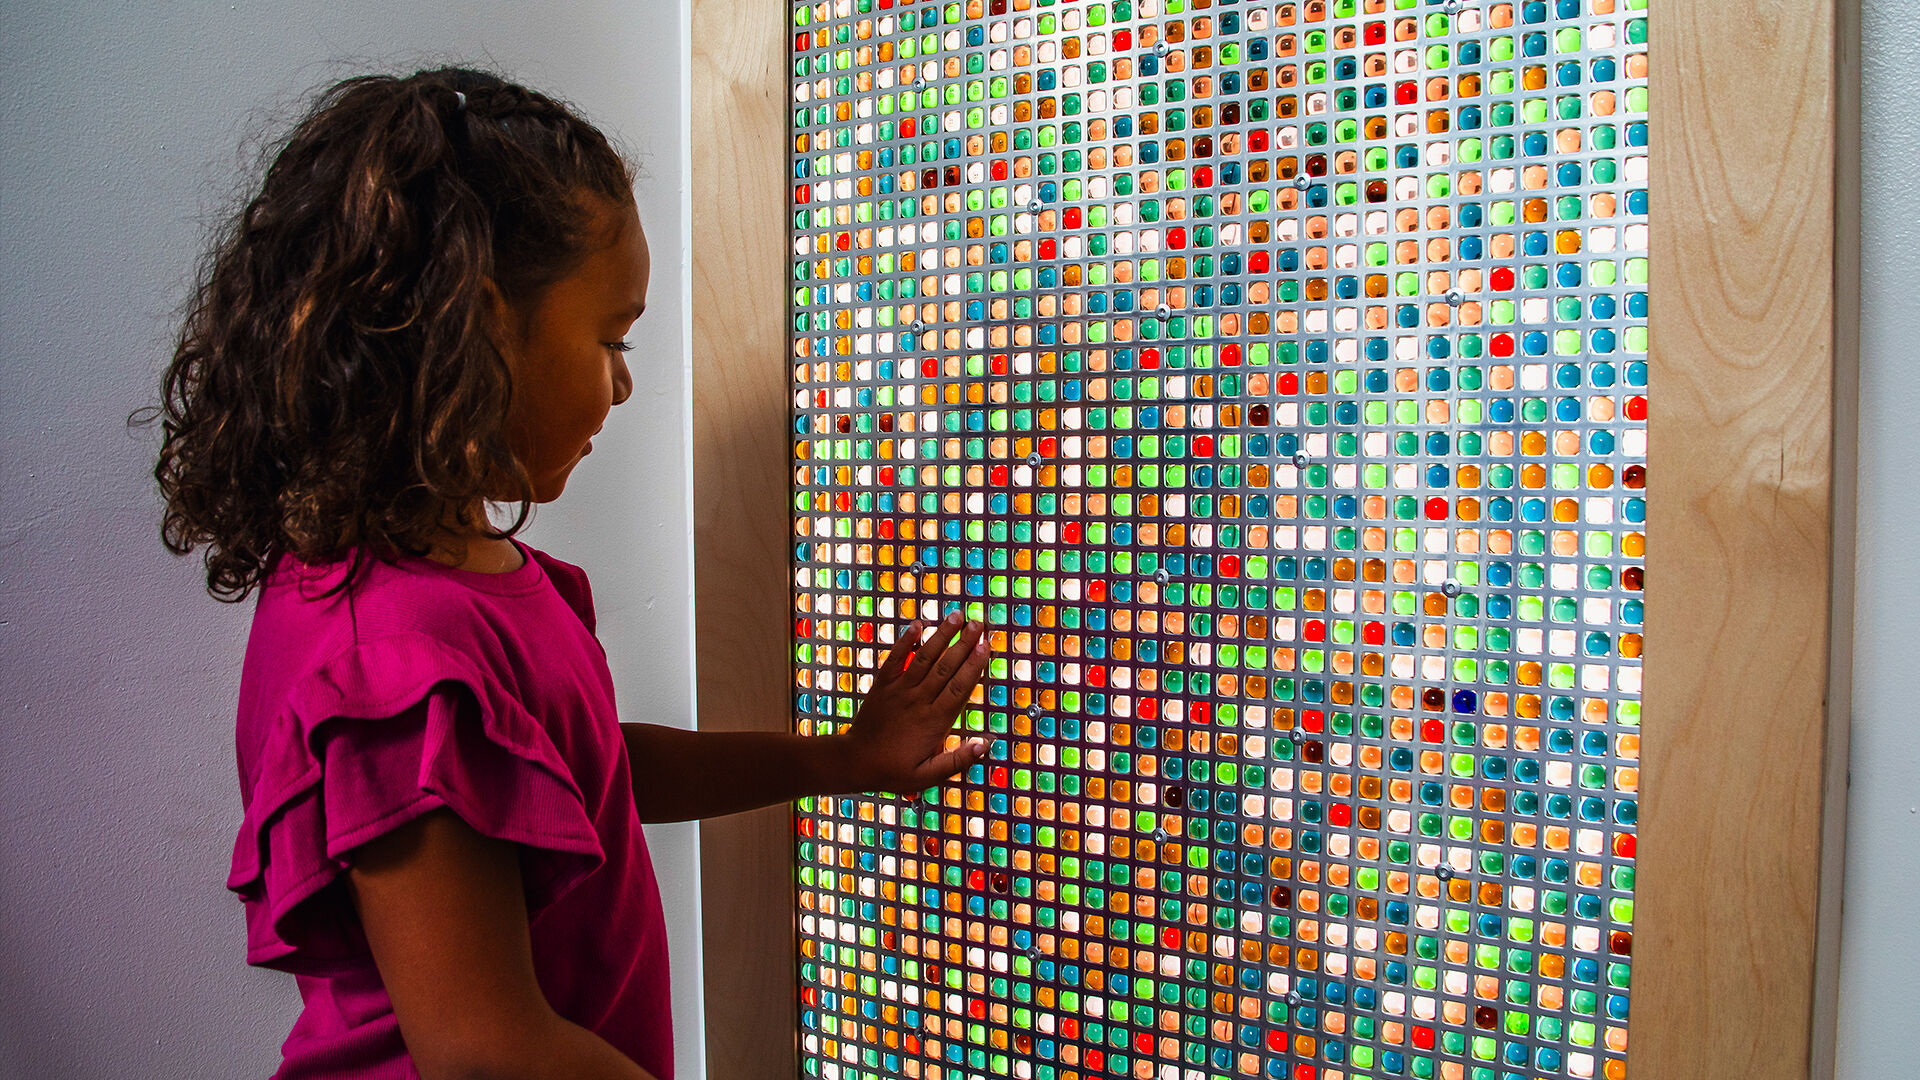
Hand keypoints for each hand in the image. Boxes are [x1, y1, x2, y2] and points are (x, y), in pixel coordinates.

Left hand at [840, 611, 991, 793]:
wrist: (854, 761)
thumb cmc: (892, 770)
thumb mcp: (928, 776)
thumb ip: (957, 759)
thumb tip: (985, 744)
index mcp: (934, 721)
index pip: (960, 686)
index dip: (974, 664)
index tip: (987, 646)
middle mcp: (918, 700)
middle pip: (946, 666)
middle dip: (964, 643)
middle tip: (978, 623)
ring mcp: (900, 690)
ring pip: (925, 657)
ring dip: (942, 635)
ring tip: (957, 616)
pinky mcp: (883, 685)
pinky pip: (896, 658)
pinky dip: (906, 640)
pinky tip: (917, 624)